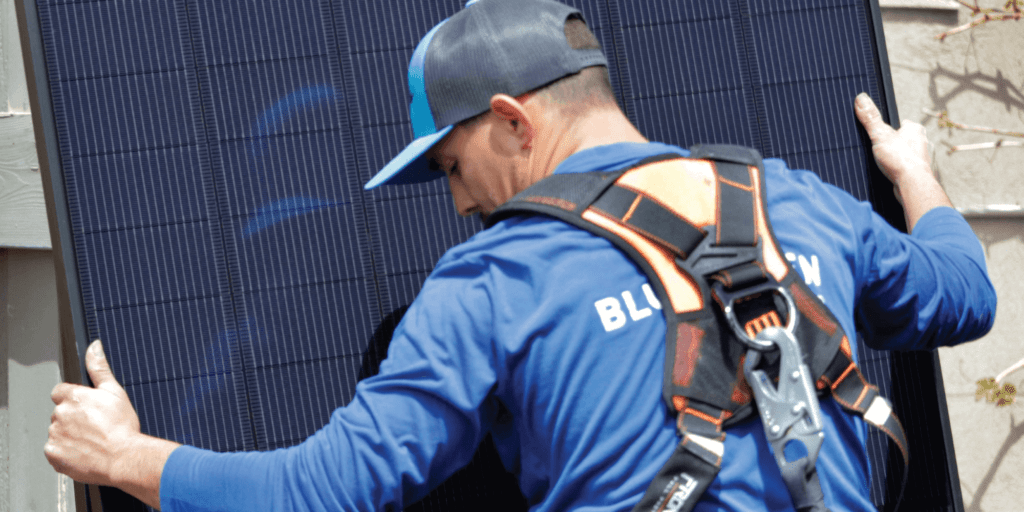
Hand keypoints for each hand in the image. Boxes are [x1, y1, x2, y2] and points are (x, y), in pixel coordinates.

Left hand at [45, 340, 140, 485]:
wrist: (124, 458)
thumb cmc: (122, 426)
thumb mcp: (115, 391)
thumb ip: (99, 368)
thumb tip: (94, 346)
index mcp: (73, 397)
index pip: (60, 392)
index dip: (74, 400)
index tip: (86, 409)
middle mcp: (60, 414)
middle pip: (60, 413)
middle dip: (72, 418)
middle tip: (93, 427)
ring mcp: (55, 435)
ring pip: (57, 432)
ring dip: (69, 435)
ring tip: (91, 441)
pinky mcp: (53, 454)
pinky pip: (55, 451)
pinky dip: (65, 452)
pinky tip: (83, 452)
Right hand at [854, 92, 932, 204]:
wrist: (913, 185)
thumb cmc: (901, 159)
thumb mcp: (880, 135)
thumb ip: (870, 118)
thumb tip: (861, 97)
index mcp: (915, 129)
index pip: (902, 124)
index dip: (890, 129)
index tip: (881, 134)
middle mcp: (923, 142)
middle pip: (905, 140)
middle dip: (894, 145)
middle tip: (882, 150)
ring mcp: (922, 159)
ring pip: (907, 155)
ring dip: (898, 159)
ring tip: (886, 164)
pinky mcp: (919, 174)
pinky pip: (907, 170)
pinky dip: (900, 172)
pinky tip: (892, 176)